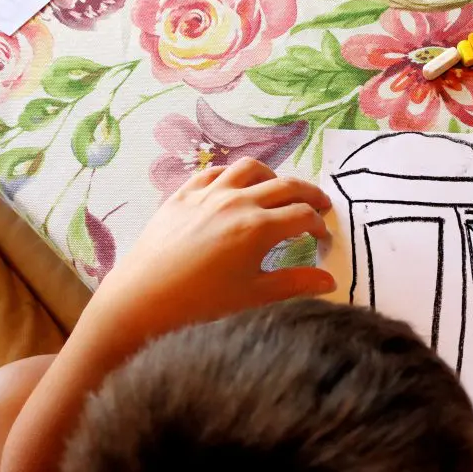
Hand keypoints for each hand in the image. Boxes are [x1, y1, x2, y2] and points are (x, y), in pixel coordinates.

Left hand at [88, 159, 334, 347]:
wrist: (143, 298)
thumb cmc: (202, 303)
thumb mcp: (254, 296)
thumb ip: (296, 284)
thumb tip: (329, 282)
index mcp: (259, 228)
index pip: (303, 216)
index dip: (319, 225)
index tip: (323, 238)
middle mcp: (238, 202)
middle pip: (286, 185)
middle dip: (309, 194)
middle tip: (321, 204)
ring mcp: (208, 193)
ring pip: (251, 168)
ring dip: (274, 176)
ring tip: (280, 190)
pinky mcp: (184, 194)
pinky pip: (215, 171)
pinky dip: (235, 175)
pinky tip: (238, 187)